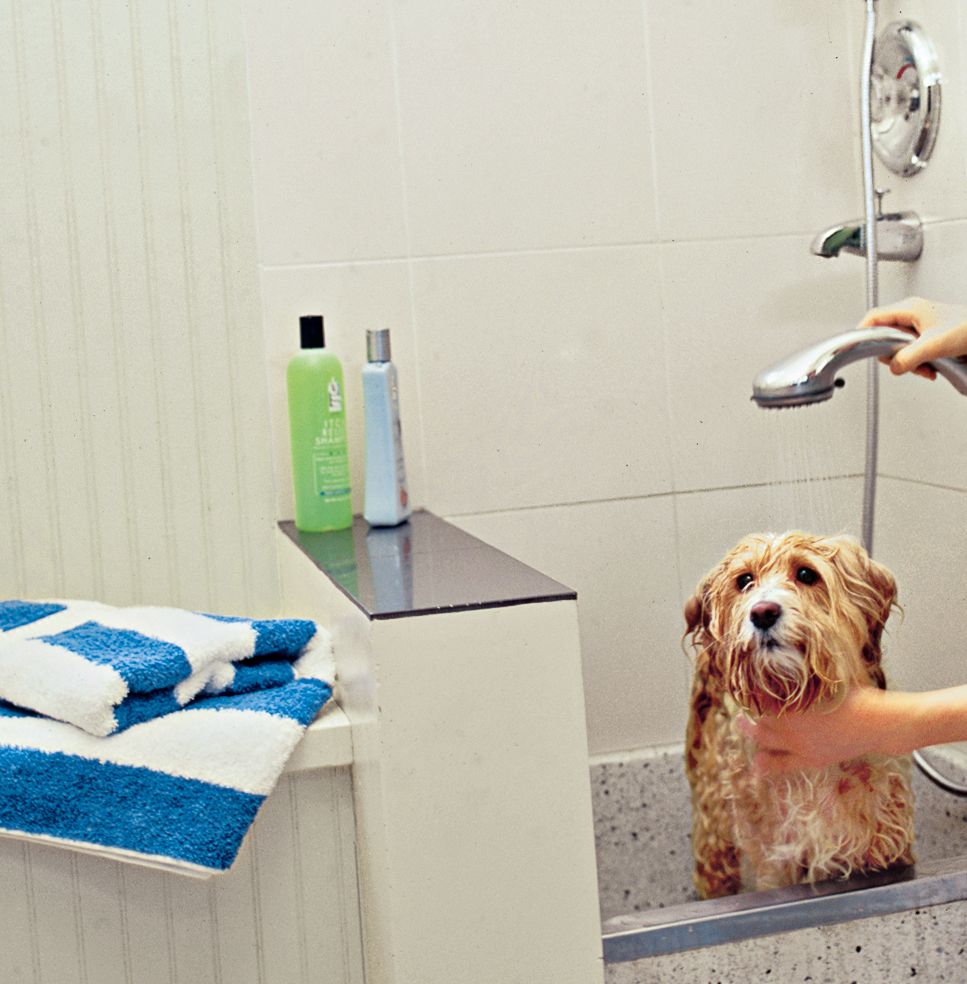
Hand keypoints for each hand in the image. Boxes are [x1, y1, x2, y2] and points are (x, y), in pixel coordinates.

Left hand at [736, 687, 897, 773]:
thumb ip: (802, 674)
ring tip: (741, 726)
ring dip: (752, 733)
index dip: (750, 692)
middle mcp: (790, 727)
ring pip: (766, 740)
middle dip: (747, 712)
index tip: (744, 684)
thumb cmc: (852, 695)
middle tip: (739, 705)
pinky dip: (768, 765)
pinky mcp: (811, 759)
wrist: (875, 723)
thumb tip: (785, 659)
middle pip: (758, 719)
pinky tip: (756, 768)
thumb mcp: (825, 679)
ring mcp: (799, 745)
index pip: (759, 699)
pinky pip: (784, 765)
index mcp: (790, 705)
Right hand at [860, 296, 966, 380]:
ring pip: (899, 348)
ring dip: (908, 363)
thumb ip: (909, 358)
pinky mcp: (928, 338)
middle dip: (893, 356)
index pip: (874, 318)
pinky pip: (913, 353)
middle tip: (903, 362)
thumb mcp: (935, 345)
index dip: (864, 334)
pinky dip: (919, 364)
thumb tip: (893, 367)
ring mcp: (921, 327)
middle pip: (885, 337)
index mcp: (910, 308)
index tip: (861, 349)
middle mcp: (913, 315)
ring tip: (924, 367)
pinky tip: (931, 368)